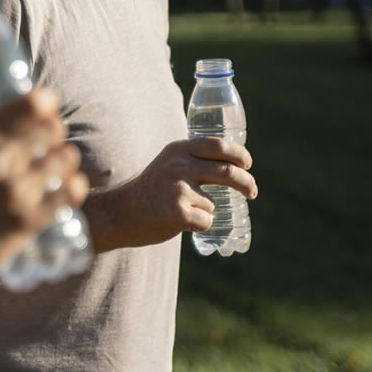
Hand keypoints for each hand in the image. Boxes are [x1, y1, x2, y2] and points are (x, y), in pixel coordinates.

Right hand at [0, 88, 87, 294]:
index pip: (27, 105)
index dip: (43, 102)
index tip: (46, 105)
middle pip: (50, 129)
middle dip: (53, 131)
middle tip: (51, 138)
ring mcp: (16, 192)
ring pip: (65, 159)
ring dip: (65, 158)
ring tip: (62, 164)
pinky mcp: (29, 222)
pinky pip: (69, 194)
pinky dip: (73, 187)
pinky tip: (72, 187)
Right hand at [86, 137, 256, 250]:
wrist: (118, 214)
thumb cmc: (147, 192)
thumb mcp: (166, 164)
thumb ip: (191, 161)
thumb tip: (232, 167)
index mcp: (177, 149)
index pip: (218, 145)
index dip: (238, 154)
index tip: (247, 164)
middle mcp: (179, 165)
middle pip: (228, 171)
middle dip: (247, 183)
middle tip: (252, 192)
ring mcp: (180, 189)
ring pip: (212, 203)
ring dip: (203, 211)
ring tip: (177, 212)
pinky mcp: (179, 213)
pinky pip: (206, 221)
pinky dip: (198, 226)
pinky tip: (176, 223)